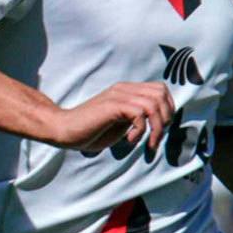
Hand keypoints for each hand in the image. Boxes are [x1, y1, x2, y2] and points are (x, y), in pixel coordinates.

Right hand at [56, 81, 174, 155]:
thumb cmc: (91, 131)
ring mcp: (118, 95)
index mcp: (127, 90)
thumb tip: (159, 124)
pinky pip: (139, 113)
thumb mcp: (121, 123)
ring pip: (153, 104)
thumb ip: (136, 118)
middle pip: (161, 93)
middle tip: (156, 137)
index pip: (160, 89)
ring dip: (157, 128)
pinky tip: (129, 140)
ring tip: (148, 143)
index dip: (167, 108)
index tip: (160, 129)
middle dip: (166, 117)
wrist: (64, 130)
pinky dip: (140, 130)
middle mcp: (124, 89)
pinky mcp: (112, 106)